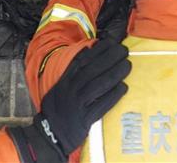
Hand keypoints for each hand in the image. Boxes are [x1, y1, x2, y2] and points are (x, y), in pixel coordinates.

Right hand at [7, 39, 129, 161]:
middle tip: (124, 50)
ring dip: (116, 73)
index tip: (111, 42)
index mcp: (64, 81)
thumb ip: (73, 69)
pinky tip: (124, 87)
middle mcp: (70, 90)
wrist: (49, 135)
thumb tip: (89, 49)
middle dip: (110, 57)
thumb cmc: (58, 108)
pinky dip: (113, 95)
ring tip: (128, 65)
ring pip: (99, 85)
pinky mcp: (84, 119)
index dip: (98, 50)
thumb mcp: (60, 86)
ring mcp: (77, 105)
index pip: (82, 61)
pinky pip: (101, 105)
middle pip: (93, 70)